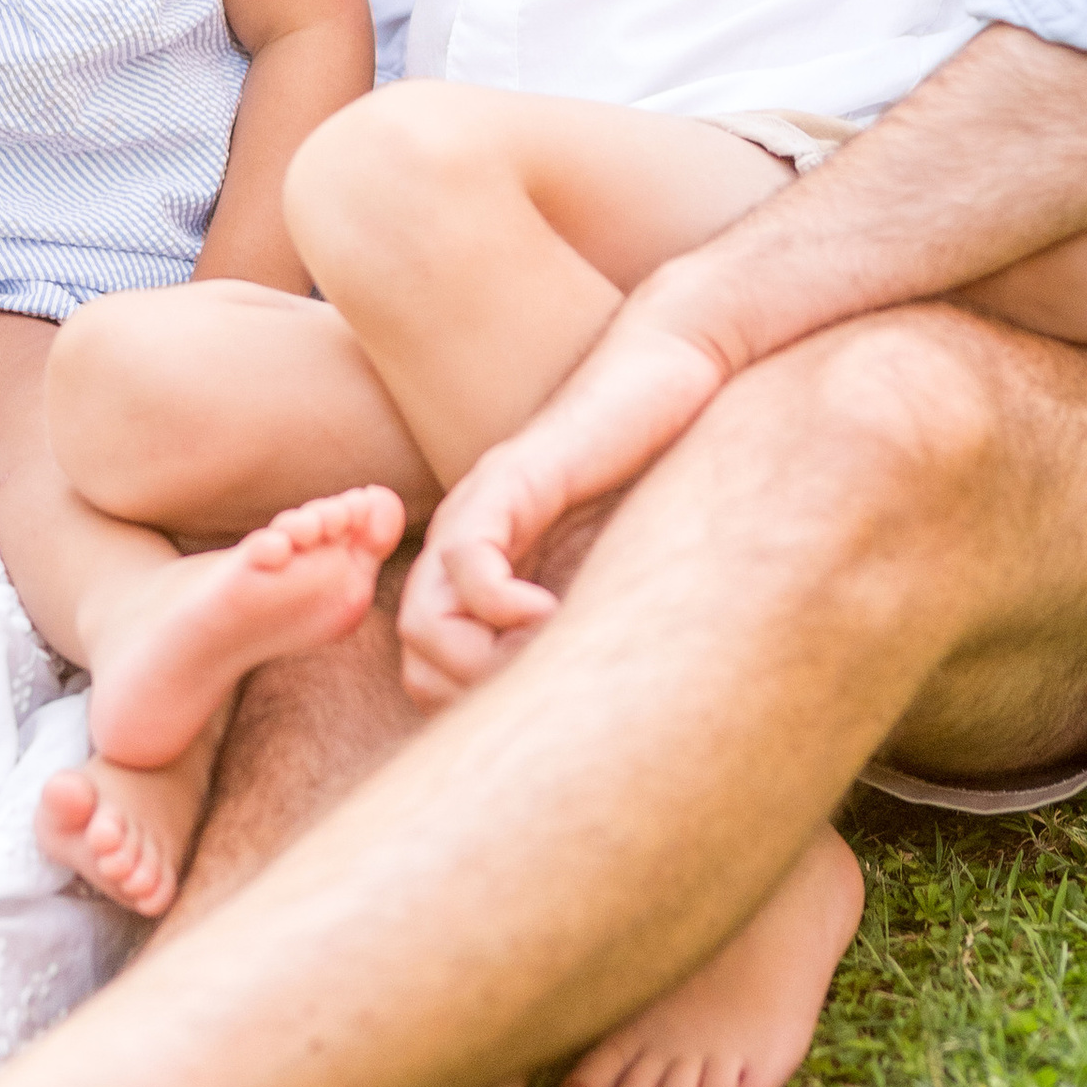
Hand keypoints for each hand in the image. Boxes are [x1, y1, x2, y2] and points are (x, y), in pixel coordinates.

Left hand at [398, 313, 727, 709]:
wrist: (669, 378)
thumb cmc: (656, 474)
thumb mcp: (610, 572)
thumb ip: (577, 624)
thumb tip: (573, 708)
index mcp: (479, 567)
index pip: (428, 668)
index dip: (476, 704)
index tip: (540, 699)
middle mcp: (463, 540)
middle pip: (416, 654)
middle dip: (475, 693)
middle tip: (542, 684)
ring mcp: (479, 508)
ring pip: (423, 618)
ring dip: (484, 662)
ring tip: (548, 652)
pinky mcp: (511, 479)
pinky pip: (466, 560)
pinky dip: (501, 606)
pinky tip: (552, 611)